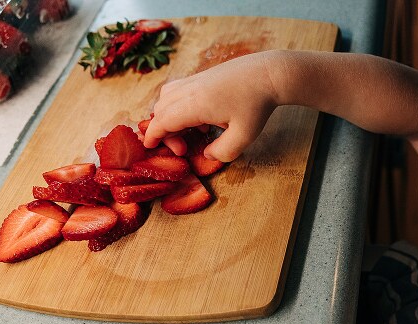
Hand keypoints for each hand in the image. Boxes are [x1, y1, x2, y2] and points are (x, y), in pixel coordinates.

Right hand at [143, 51, 278, 161]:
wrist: (268, 74)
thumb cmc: (257, 105)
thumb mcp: (243, 136)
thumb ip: (223, 151)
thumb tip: (207, 155)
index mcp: (194, 105)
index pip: (162, 121)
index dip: (153, 135)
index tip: (149, 146)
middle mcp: (189, 89)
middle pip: (160, 110)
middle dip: (164, 131)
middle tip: (183, 148)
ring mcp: (195, 80)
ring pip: (167, 97)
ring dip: (170, 116)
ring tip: (194, 132)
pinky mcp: (202, 76)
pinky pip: (179, 90)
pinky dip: (180, 106)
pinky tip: (204, 118)